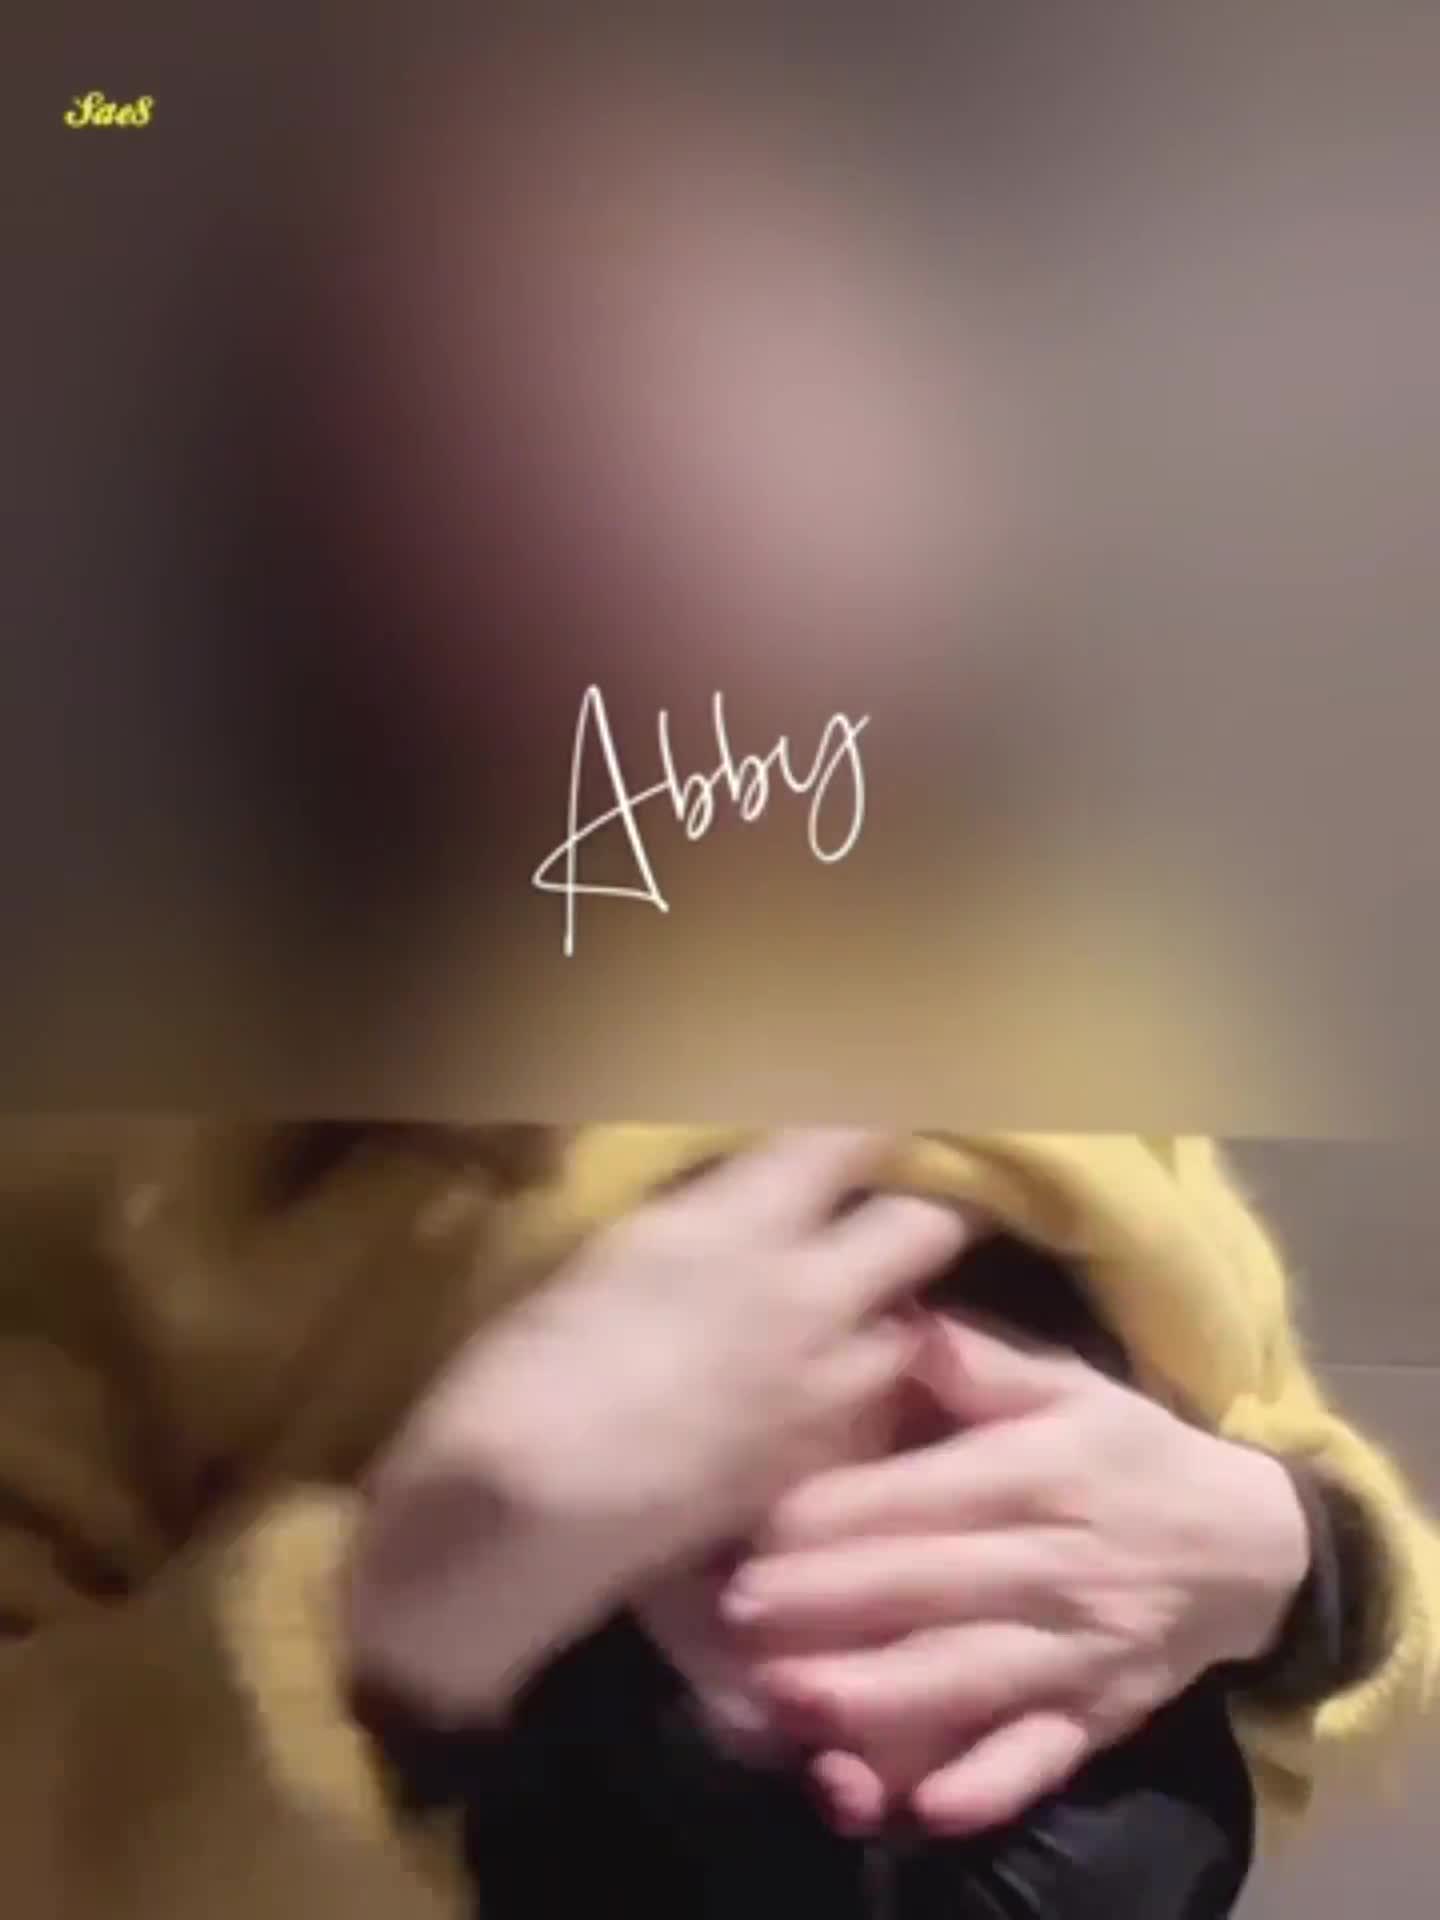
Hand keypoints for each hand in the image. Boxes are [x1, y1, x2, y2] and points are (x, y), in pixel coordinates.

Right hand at [349, 1132, 973, 1721]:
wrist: (525, 1506)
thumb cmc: (528, 1363)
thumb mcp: (617, 1249)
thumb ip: (703, 1215)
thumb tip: (744, 1192)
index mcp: (741, 1221)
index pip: (850, 1135)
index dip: (871, 1122)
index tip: (869, 1122)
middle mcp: (807, 1295)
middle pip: (929, 1228)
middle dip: (920, 1215)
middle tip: (883, 1220)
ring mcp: (825, 1390)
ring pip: (913, 1331)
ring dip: (889, 1318)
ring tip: (841, 1324)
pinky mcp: (820, 1470)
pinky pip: (870, 1417)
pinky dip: (855, 1405)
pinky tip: (808, 1411)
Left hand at [722, 1317, 1309, 1835]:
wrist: (1252, 1545)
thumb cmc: (1130, 1452)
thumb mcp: (1068, 1385)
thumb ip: (982, 1360)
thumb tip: (903, 1320)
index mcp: (1040, 1470)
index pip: (927, 1494)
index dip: (839, 1511)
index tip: (754, 1522)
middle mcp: (1057, 1561)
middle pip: (933, 1585)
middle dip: (830, 1601)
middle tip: (734, 1612)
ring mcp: (1080, 1649)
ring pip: (971, 1677)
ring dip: (882, 1696)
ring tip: (792, 1702)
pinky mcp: (1100, 1716)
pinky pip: (1043, 1757)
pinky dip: (989, 1784)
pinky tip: (925, 1805)